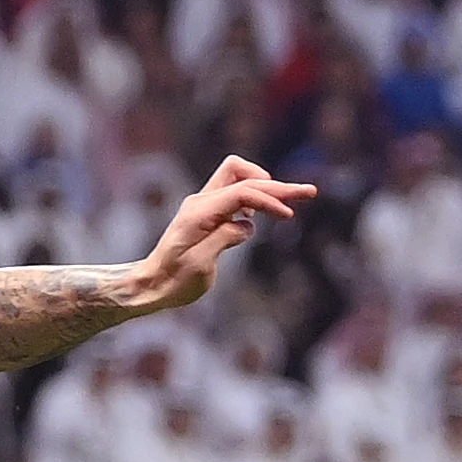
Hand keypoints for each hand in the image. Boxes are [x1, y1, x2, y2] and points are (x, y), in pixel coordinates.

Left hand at [118, 157, 316, 315]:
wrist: (153, 284)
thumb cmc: (174, 280)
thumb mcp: (199, 264)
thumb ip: (223, 238)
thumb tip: (246, 224)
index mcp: (198, 213)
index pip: (241, 192)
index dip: (267, 200)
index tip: (288, 216)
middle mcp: (200, 202)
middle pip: (244, 177)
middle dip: (277, 186)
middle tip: (309, 192)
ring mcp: (204, 205)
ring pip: (240, 179)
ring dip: (267, 187)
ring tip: (296, 197)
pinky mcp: (208, 213)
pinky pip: (236, 193)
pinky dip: (255, 198)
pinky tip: (265, 213)